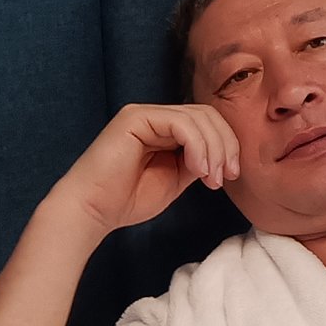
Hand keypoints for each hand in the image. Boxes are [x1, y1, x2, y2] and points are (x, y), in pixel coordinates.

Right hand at [48, 103, 240, 236]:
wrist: (93, 211)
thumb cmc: (128, 200)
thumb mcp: (176, 179)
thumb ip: (197, 161)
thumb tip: (223, 154)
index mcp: (165, 130)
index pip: (208, 122)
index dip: (227, 144)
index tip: (232, 175)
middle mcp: (155, 117)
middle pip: (207, 115)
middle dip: (225, 145)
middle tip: (226, 177)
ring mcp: (144, 114)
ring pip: (197, 117)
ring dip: (214, 149)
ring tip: (211, 179)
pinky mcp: (135, 118)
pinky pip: (180, 123)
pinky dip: (197, 145)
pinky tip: (197, 169)